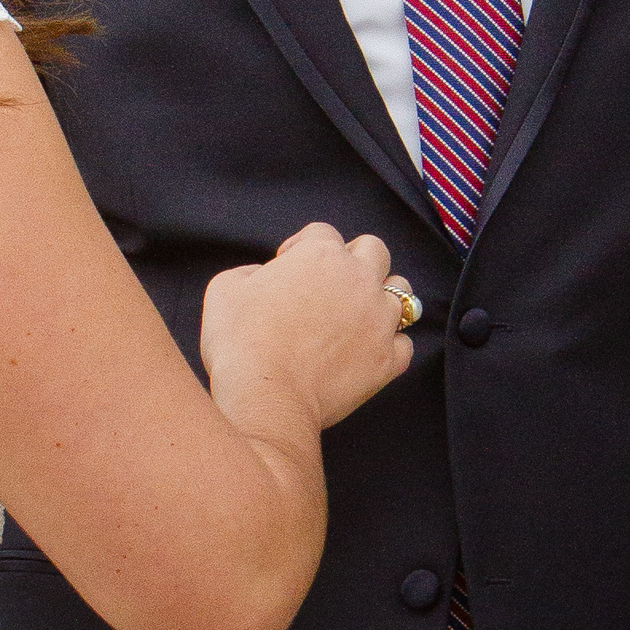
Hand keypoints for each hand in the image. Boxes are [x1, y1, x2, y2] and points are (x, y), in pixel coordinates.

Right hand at [200, 224, 414, 431]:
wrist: (265, 396)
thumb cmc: (240, 341)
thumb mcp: (225, 288)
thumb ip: (252, 271)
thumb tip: (266, 277)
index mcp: (321, 255)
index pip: (322, 233)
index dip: (302, 248)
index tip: (288, 269)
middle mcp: (359, 279)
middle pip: (375, 250)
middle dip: (355, 260)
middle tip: (331, 285)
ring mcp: (379, 320)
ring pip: (401, 295)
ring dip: (380, 299)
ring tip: (358, 317)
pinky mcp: (388, 360)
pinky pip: (404, 343)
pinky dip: (389, 345)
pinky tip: (368, 352)